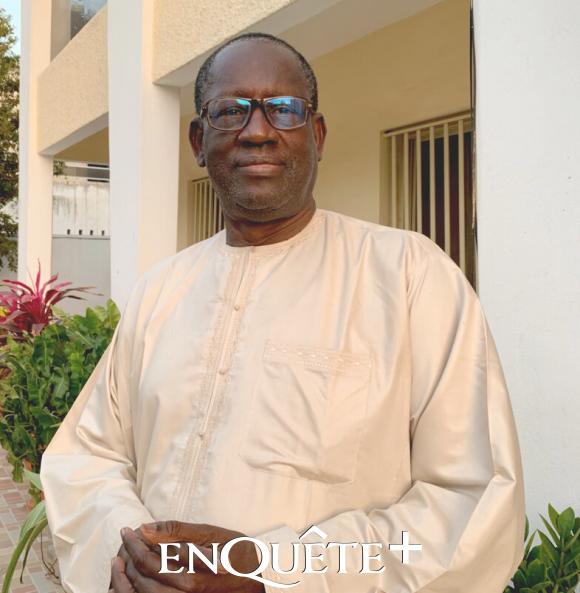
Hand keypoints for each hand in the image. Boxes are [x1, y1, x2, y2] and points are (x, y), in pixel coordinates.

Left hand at [115, 521, 265, 592]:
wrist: (262, 579)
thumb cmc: (240, 554)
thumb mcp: (213, 535)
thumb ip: (178, 533)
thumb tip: (147, 528)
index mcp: (194, 575)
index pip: (151, 561)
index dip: (136, 543)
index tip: (129, 529)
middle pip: (145, 580)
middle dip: (130, 558)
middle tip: (125, 539)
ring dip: (129, 577)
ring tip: (124, 558)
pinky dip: (138, 590)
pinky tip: (136, 576)